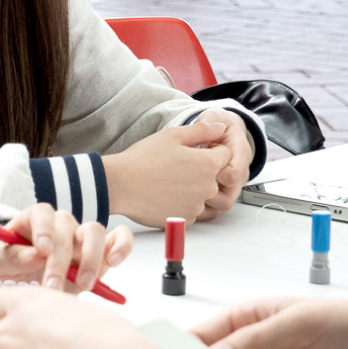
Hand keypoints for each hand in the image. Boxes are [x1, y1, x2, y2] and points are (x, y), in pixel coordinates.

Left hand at [0, 202, 132, 291]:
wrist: (29, 289)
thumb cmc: (12, 271)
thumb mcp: (0, 266)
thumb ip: (12, 258)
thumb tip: (34, 255)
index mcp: (33, 221)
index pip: (42, 213)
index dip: (43, 229)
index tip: (42, 251)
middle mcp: (59, 225)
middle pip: (67, 226)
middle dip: (61, 259)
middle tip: (53, 287)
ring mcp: (82, 236)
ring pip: (94, 230)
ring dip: (91, 257)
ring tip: (83, 284)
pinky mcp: (102, 250)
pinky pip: (118, 237)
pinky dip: (122, 245)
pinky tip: (114, 261)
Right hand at [103, 120, 232, 227]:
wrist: (121, 185)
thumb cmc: (143, 159)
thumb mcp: (173, 135)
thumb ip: (202, 131)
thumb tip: (221, 128)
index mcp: (208, 164)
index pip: (226, 155)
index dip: (211, 149)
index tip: (194, 150)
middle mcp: (208, 188)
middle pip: (217, 177)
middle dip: (203, 171)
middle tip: (178, 166)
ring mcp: (197, 206)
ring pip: (205, 196)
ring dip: (194, 189)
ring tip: (170, 181)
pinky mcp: (185, 220)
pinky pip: (192, 211)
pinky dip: (183, 204)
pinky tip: (165, 194)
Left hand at [192, 108, 255, 220]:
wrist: (222, 134)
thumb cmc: (218, 128)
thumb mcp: (213, 117)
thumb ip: (210, 122)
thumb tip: (213, 126)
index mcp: (241, 155)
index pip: (232, 174)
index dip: (214, 172)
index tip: (200, 161)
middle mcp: (240, 174)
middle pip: (227, 197)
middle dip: (205, 190)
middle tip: (188, 178)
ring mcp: (232, 187)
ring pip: (220, 207)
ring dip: (201, 200)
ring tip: (185, 185)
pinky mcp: (221, 195)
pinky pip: (212, 211)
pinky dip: (198, 206)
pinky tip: (184, 193)